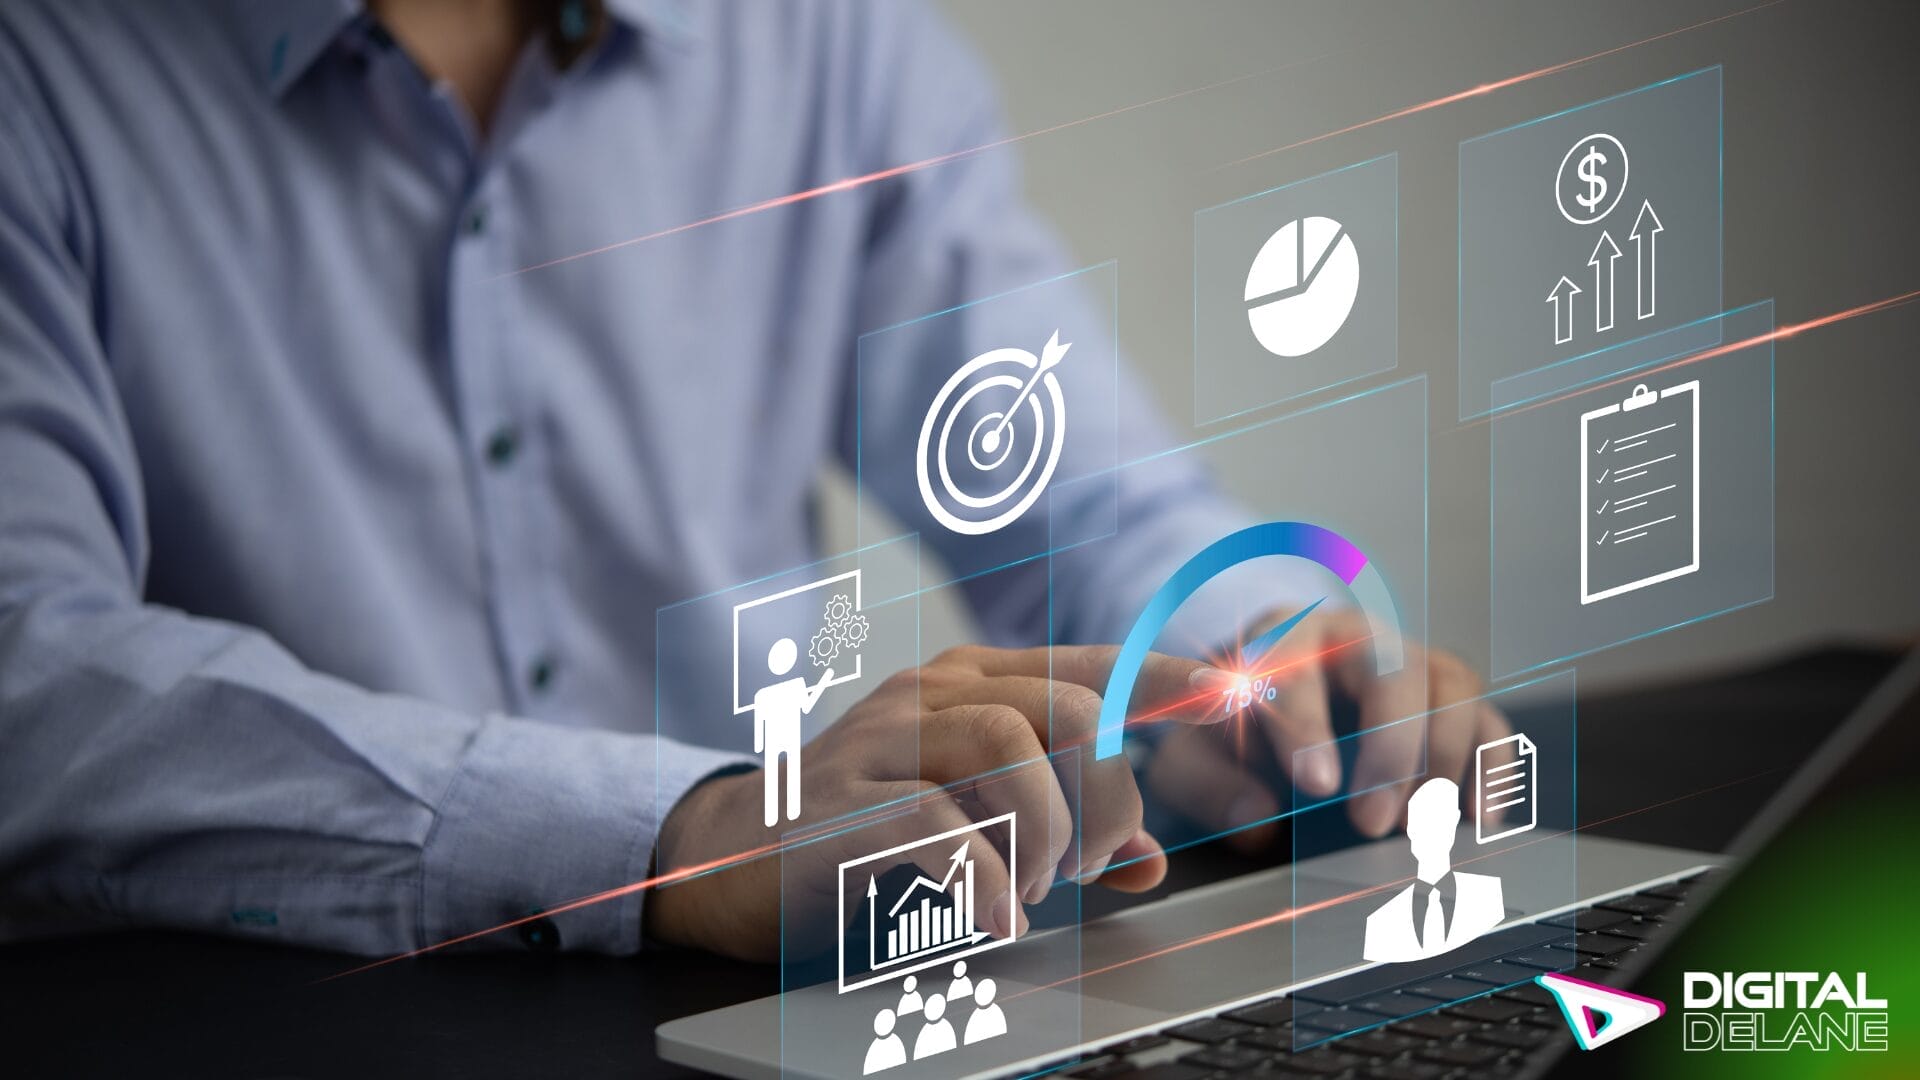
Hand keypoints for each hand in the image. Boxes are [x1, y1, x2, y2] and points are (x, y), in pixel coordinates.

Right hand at [645, 644, 1238, 960]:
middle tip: (1083, 864)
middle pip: (1062, 706)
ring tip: (1036, 886)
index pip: (1089, 664)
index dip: (1165, 682)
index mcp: (968, 684)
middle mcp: (929, 695)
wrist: (722, 855)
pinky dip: (989, 878)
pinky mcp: (845, 804)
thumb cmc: (857, 833)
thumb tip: (1145, 861)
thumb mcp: (967, 820)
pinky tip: (997, 915)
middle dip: (1100, 795)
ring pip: (1010, 748)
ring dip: (1048, 832)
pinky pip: (941, 824)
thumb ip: (1056, 827)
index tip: (1231, 703)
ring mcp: (882, 741)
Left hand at [1147, 605, 1510, 845]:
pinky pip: (1488, 720)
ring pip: (1451, 687)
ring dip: (1442, 759)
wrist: (1268, 701)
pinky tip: (1477, 818)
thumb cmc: (1232, 727)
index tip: (1316, 784)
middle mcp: (1357, 638)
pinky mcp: (1449, 699)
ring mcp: (1412, 662)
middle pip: (1392, 670)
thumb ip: (1210, 783)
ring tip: (1420, 826)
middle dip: (1390, 749)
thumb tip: (1256, 820)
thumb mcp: (1194, 752)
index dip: (1306, 727)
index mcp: (1282, 637)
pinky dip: (1491, 767)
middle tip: (1371, 822)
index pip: (1295, 669)